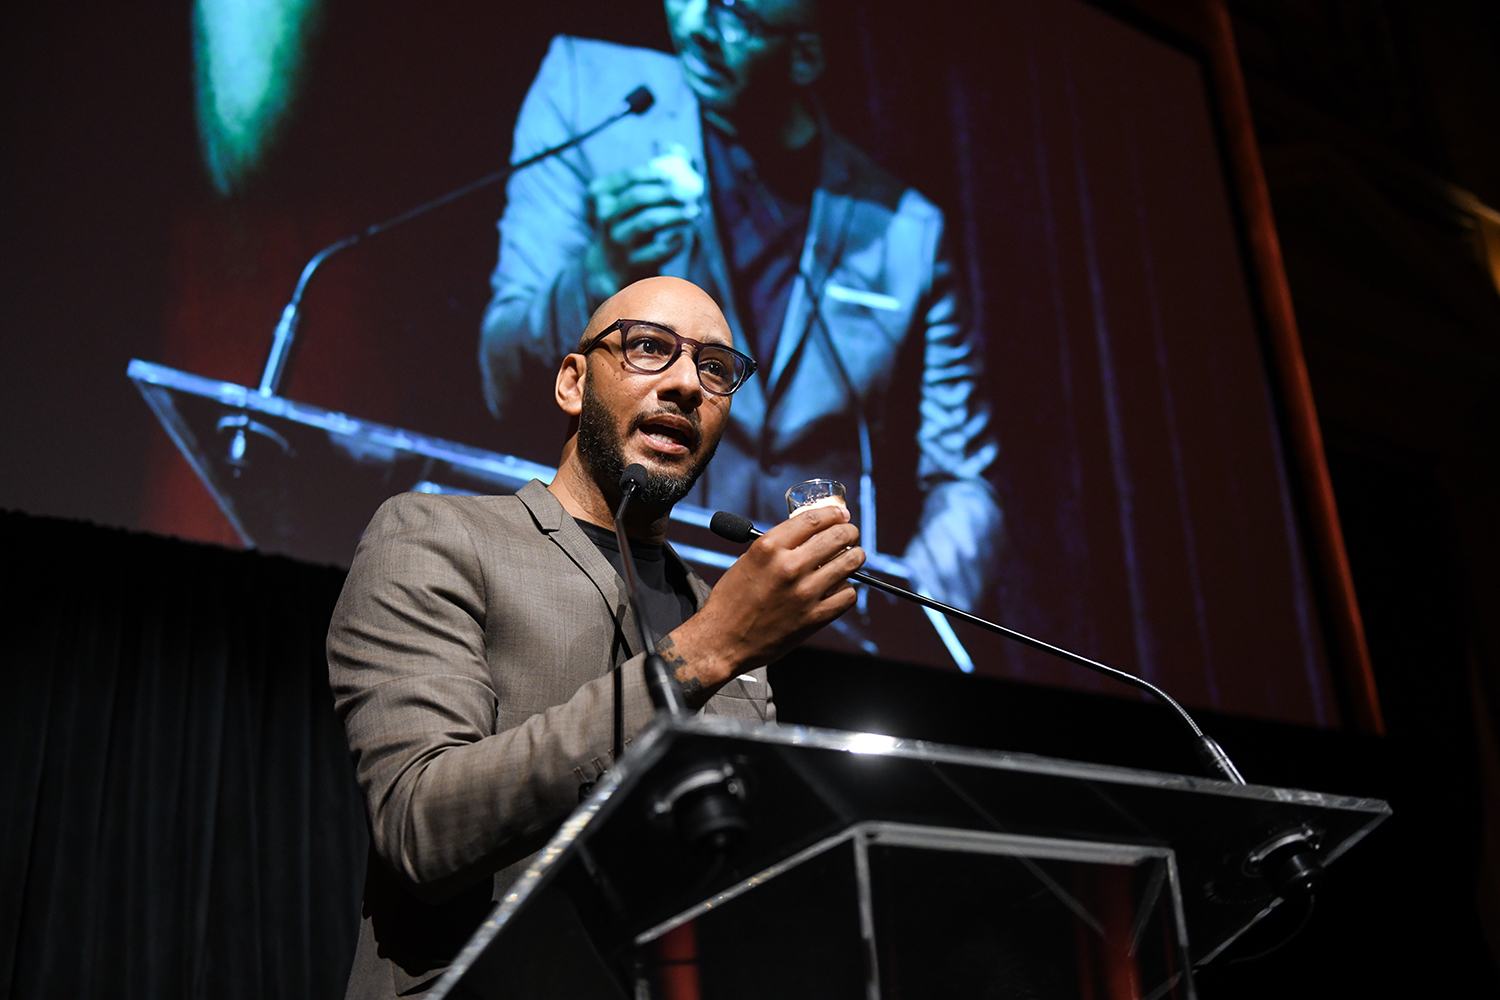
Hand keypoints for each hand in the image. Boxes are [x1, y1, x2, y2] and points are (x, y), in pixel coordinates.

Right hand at [583, 163, 699, 299]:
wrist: (611, 269)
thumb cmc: (629, 225)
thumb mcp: (632, 201)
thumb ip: (654, 175)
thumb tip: (675, 148)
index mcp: (604, 197)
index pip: (629, 178)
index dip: (654, 173)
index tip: (673, 175)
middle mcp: (607, 218)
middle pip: (639, 197)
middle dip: (668, 193)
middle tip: (690, 193)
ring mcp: (618, 242)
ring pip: (648, 221)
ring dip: (676, 214)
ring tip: (695, 212)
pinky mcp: (632, 263)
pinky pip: (657, 249)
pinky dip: (674, 241)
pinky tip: (683, 236)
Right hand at [663, 505, 864, 694]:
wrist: (723, 641)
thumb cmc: (731, 600)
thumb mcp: (748, 560)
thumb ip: (777, 546)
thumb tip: (808, 535)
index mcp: (768, 548)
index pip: (813, 519)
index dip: (833, 513)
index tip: (841, 514)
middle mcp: (789, 567)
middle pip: (837, 537)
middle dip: (849, 532)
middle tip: (850, 534)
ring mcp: (804, 593)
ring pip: (850, 563)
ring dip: (855, 557)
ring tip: (853, 557)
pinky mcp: (814, 618)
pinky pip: (847, 596)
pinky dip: (847, 589)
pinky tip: (840, 588)